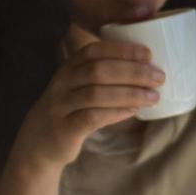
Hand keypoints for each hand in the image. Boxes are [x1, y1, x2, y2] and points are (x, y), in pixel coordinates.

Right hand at [6, 33, 163, 174]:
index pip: (94, 50)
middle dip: (133, 72)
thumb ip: (103, 77)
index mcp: (68, 68)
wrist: (36, 145)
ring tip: (153, 96)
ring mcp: (60, 106)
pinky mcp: (63, 129)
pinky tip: (134, 112)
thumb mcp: (78, 88)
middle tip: (159, 76)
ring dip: (130, 94)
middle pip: (99, 70)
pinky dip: (116, 113)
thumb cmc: (69, 111)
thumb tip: (147, 69)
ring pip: (97, 94)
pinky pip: (92, 118)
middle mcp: (62, 83)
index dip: (122, 50)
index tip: (148, 54)